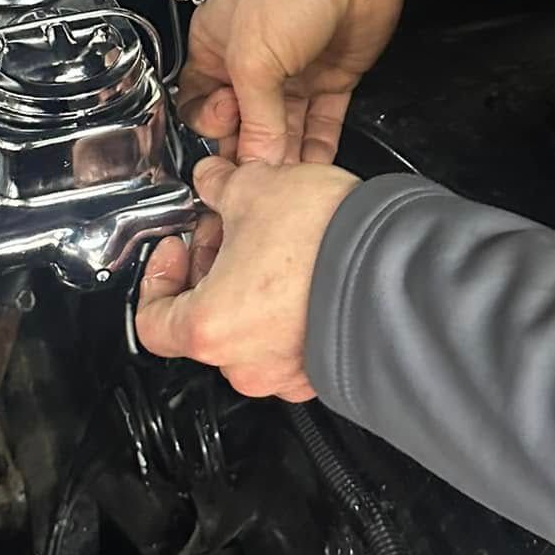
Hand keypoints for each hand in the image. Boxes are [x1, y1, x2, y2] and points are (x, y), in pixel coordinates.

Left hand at [137, 156, 358, 399]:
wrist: (402, 269)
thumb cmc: (323, 242)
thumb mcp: (256, 188)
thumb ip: (221, 185)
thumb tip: (213, 180)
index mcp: (208, 327)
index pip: (152, 322)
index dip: (159, 278)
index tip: (179, 247)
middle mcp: (245, 364)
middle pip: (205, 321)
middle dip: (214, 270)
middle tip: (232, 229)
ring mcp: (288, 374)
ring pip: (252, 332)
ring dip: (253, 290)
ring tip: (276, 243)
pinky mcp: (326, 371)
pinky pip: (294, 342)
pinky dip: (291, 311)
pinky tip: (308, 269)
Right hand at [180, 0, 407, 164]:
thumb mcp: (254, 57)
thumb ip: (255, 117)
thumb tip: (254, 163)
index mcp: (215, 49)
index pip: (201, 106)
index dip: (213, 129)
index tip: (230, 141)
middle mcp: (251, 64)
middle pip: (244, 125)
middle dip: (252, 152)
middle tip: (260, 178)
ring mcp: (292, 74)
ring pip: (283, 130)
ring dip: (286, 158)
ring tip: (287, 184)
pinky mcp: (329, 81)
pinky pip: (320, 124)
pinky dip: (317, 148)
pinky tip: (313, 170)